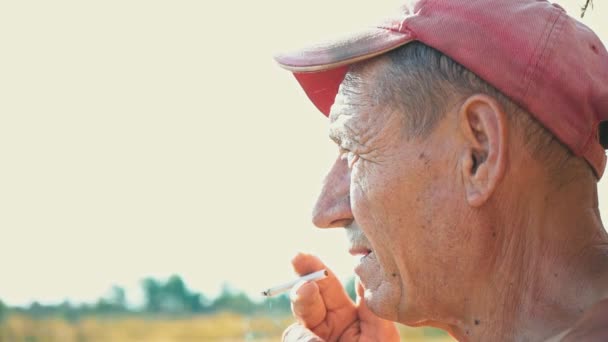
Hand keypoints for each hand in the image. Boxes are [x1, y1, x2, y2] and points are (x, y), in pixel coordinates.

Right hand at [282, 253, 399, 341]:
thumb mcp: (382, 336)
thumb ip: (370, 306)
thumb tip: (361, 273)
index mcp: (346, 317)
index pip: (327, 286)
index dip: (314, 268)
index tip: (301, 256)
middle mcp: (324, 328)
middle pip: (306, 300)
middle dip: (300, 285)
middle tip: (302, 280)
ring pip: (296, 329)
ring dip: (304, 329)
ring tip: (317, 339)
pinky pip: (295, 341)